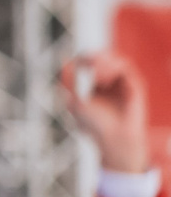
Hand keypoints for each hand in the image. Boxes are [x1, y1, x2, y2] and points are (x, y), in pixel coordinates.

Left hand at [66, 51, 153, 173]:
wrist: (113, 140)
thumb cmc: (93, 125)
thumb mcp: (74, 101)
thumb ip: (68, 82)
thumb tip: (63, 60)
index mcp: (98, 84)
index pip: (90, 61)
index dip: (82, 59)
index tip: (73, 65)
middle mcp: (113, 82)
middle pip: (104, 56)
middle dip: (93, 56)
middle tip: (85, 62)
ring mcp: (124, 84)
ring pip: (116, 60)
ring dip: (102, 62)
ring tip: (94, 75)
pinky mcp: (134, 87)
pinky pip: (125, 68)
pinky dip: (111, 68)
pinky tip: (101, 80)